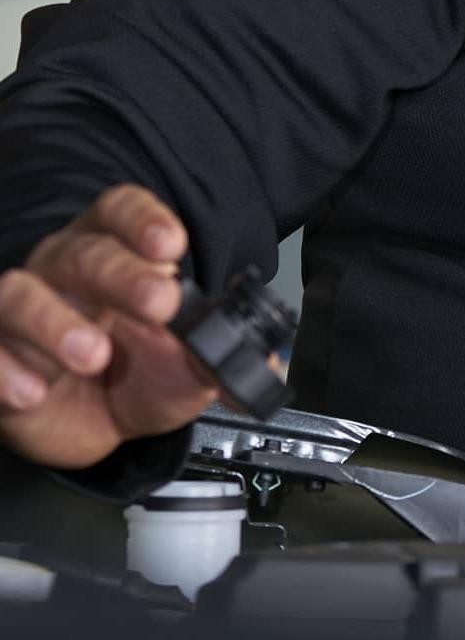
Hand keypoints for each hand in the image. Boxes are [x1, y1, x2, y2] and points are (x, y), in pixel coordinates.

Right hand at [0, 185, 218, 469]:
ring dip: (56, 322)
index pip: (120, 210)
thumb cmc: (141, 376)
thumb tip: (264, 362)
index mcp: (116, 253)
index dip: (143, 220)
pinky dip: (6, 370)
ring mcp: (22, 312)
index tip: (173, 245)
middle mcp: (64, 271)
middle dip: (123, 274)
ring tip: (93, 356)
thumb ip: (220, 359)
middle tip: (162, 303)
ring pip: (19, 292)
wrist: (100, 428)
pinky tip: (35, 391)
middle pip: (84, 251)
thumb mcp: (189, 371)